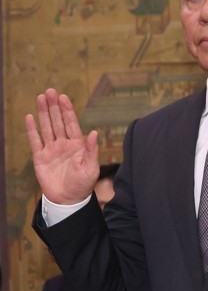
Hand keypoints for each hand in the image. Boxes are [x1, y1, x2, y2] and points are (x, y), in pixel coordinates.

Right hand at [25, 89, 100, 204]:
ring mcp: (51, 149)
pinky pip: (35, 140)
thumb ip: (91, 150)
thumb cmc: (83, 184)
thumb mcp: (91, 168)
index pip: (71, 123)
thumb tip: (93, 132)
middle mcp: (64, 144)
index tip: (63, 97)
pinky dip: (32, 129)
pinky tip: (30, 117)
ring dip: (44, 113)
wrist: (68, 199)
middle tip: (50, 91)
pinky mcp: (40, 157)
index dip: (67, 110)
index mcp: (78, 145)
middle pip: (58, 121)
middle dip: (54, 106)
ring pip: (47, 127)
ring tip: (41, 98)